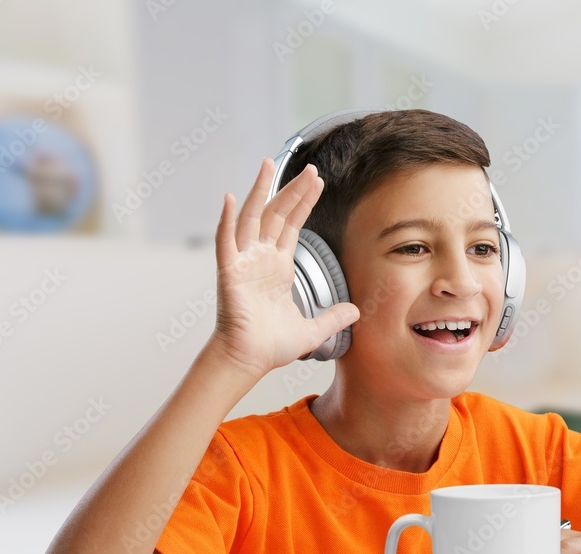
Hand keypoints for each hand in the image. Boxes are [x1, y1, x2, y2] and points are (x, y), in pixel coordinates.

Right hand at [208, 159, 359, 377]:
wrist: (249, 361)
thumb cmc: (271, 346)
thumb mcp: (312, 330)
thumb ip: (333, 318)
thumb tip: (355, 312)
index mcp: (277, 267)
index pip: (292, 225)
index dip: (304, 203)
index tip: (318, 182)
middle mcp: (260, 259)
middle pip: (277, 214)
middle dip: (293, 190)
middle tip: (312, 168)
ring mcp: (243, 263)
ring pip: (252, 218)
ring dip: (260, 191)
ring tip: (269, 164)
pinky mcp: (229, 273)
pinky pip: (225, 241)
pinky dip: (226, 219)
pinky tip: (230, 197)